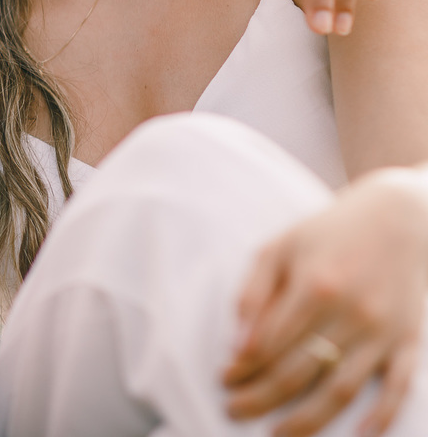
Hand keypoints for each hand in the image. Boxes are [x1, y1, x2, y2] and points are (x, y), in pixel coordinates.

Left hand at [222, 169, 427, 435]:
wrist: (400, 218)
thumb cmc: (328, 232)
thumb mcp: (280, 247)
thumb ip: (253, 291)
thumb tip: (238, 343)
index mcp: (315, 286)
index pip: (270, 342)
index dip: (243, 366)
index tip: (224, 380)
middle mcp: (351, 312)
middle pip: (299, 371)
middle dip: (262, 396)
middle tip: (235, 410)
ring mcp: (383, 331)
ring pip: (342, 389)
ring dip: (308, 419)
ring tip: (278, 435)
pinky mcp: (408, 341)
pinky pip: (397, 387)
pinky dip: (380, 416)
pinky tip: (357, 436)